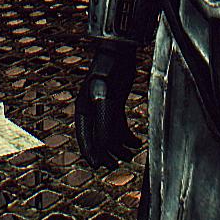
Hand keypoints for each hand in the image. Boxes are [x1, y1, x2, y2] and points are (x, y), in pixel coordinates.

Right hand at [75, 40, 140, 168]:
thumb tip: (105, 147)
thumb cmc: (108, 72)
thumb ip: (104, 122)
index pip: (84, 136)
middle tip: (116, 165)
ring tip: (130, 155)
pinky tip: (136, 143)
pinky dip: (127, 135)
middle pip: (97, 137)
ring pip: (110, 133)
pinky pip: (120, 125)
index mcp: (82, 109)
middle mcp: (91, 110)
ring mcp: (104, 107)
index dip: (90, 152)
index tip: (97, 166)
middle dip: (107, 152)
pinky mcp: (116, 104)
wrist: (120, 53)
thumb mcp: (105, 99)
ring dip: (119, 145)